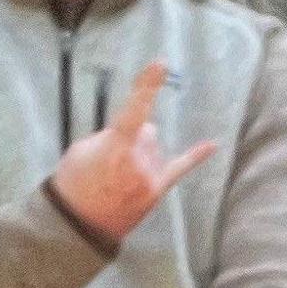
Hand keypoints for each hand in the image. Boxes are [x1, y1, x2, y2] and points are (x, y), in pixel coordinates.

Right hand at [49, 62, 217, 245]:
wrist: (79, 223)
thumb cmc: (75, 182)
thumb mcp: (82, 150)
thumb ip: (109, 136)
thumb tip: (129, 134)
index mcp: (117, 144)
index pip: (135, 109)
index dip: (148, 85)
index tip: (161, 64)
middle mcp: (139, 159)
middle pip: (147, 131)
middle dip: (133, 138)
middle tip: (110, 159)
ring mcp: (151, 176)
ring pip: (155, 148)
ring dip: (141, 154)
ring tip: (118, 175)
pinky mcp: (157, 191)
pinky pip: (180, 169)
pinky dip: (195, 156)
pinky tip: (212, 145)